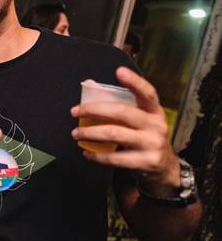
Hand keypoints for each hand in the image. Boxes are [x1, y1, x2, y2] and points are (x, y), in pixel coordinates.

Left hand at [71, 66, 179, 191]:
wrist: (166, 169)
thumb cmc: (146, 139)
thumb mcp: (141, 121)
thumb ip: (120, 105)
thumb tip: (90, 85)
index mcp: (155, 111)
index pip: (147, 92)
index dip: (134, 82)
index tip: (119, 71)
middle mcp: (156, 125)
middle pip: (122, 112)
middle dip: (94, 110)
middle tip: (75, 111)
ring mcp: (152, 144)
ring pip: (115, 134)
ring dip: (90, 133)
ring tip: (76, 133)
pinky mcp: (146, 162)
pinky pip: (115, 158)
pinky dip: (97, 155)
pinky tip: (87, 153)